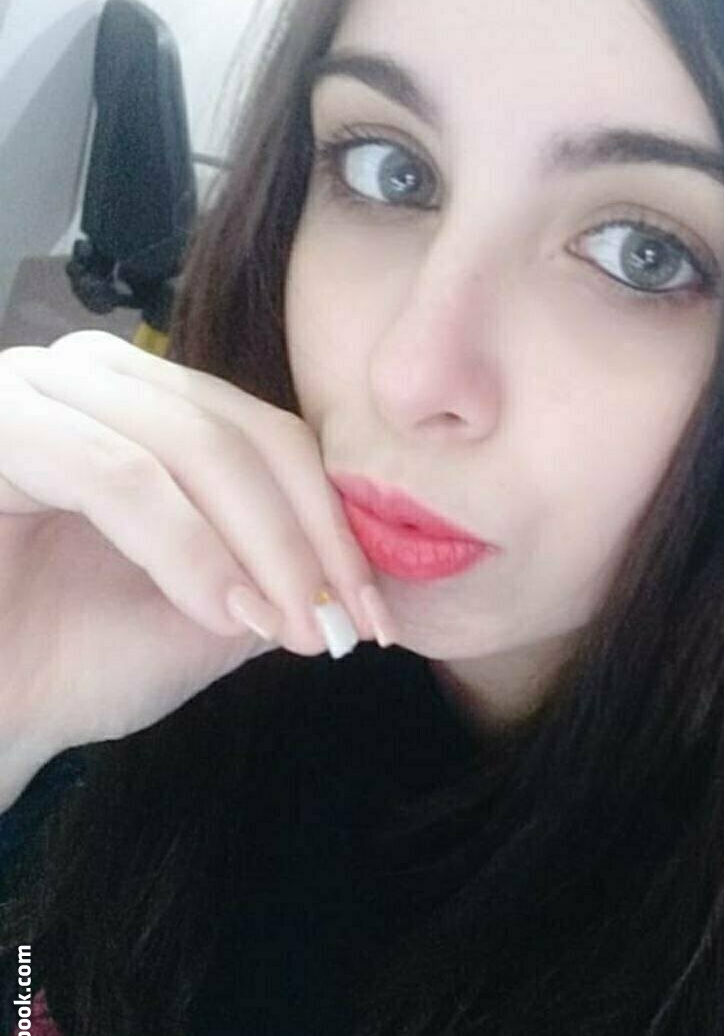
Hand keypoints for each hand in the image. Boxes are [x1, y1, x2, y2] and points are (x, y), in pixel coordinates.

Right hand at [0, 330, 394, 795]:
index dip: (332, 522)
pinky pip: (115, 476)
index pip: (271, 437)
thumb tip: (364, 574)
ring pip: (190, 449)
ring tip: (291, 627)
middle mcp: (94, 377)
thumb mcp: (213, 608)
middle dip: (307, 538)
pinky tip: (220, 611)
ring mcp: (38, 388)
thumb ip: (282, 571)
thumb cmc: (79, 659)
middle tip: (342, 624)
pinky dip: (183, 548)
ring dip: (260, 547)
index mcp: (149, 403)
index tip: (373, 612)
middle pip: (241, 434)